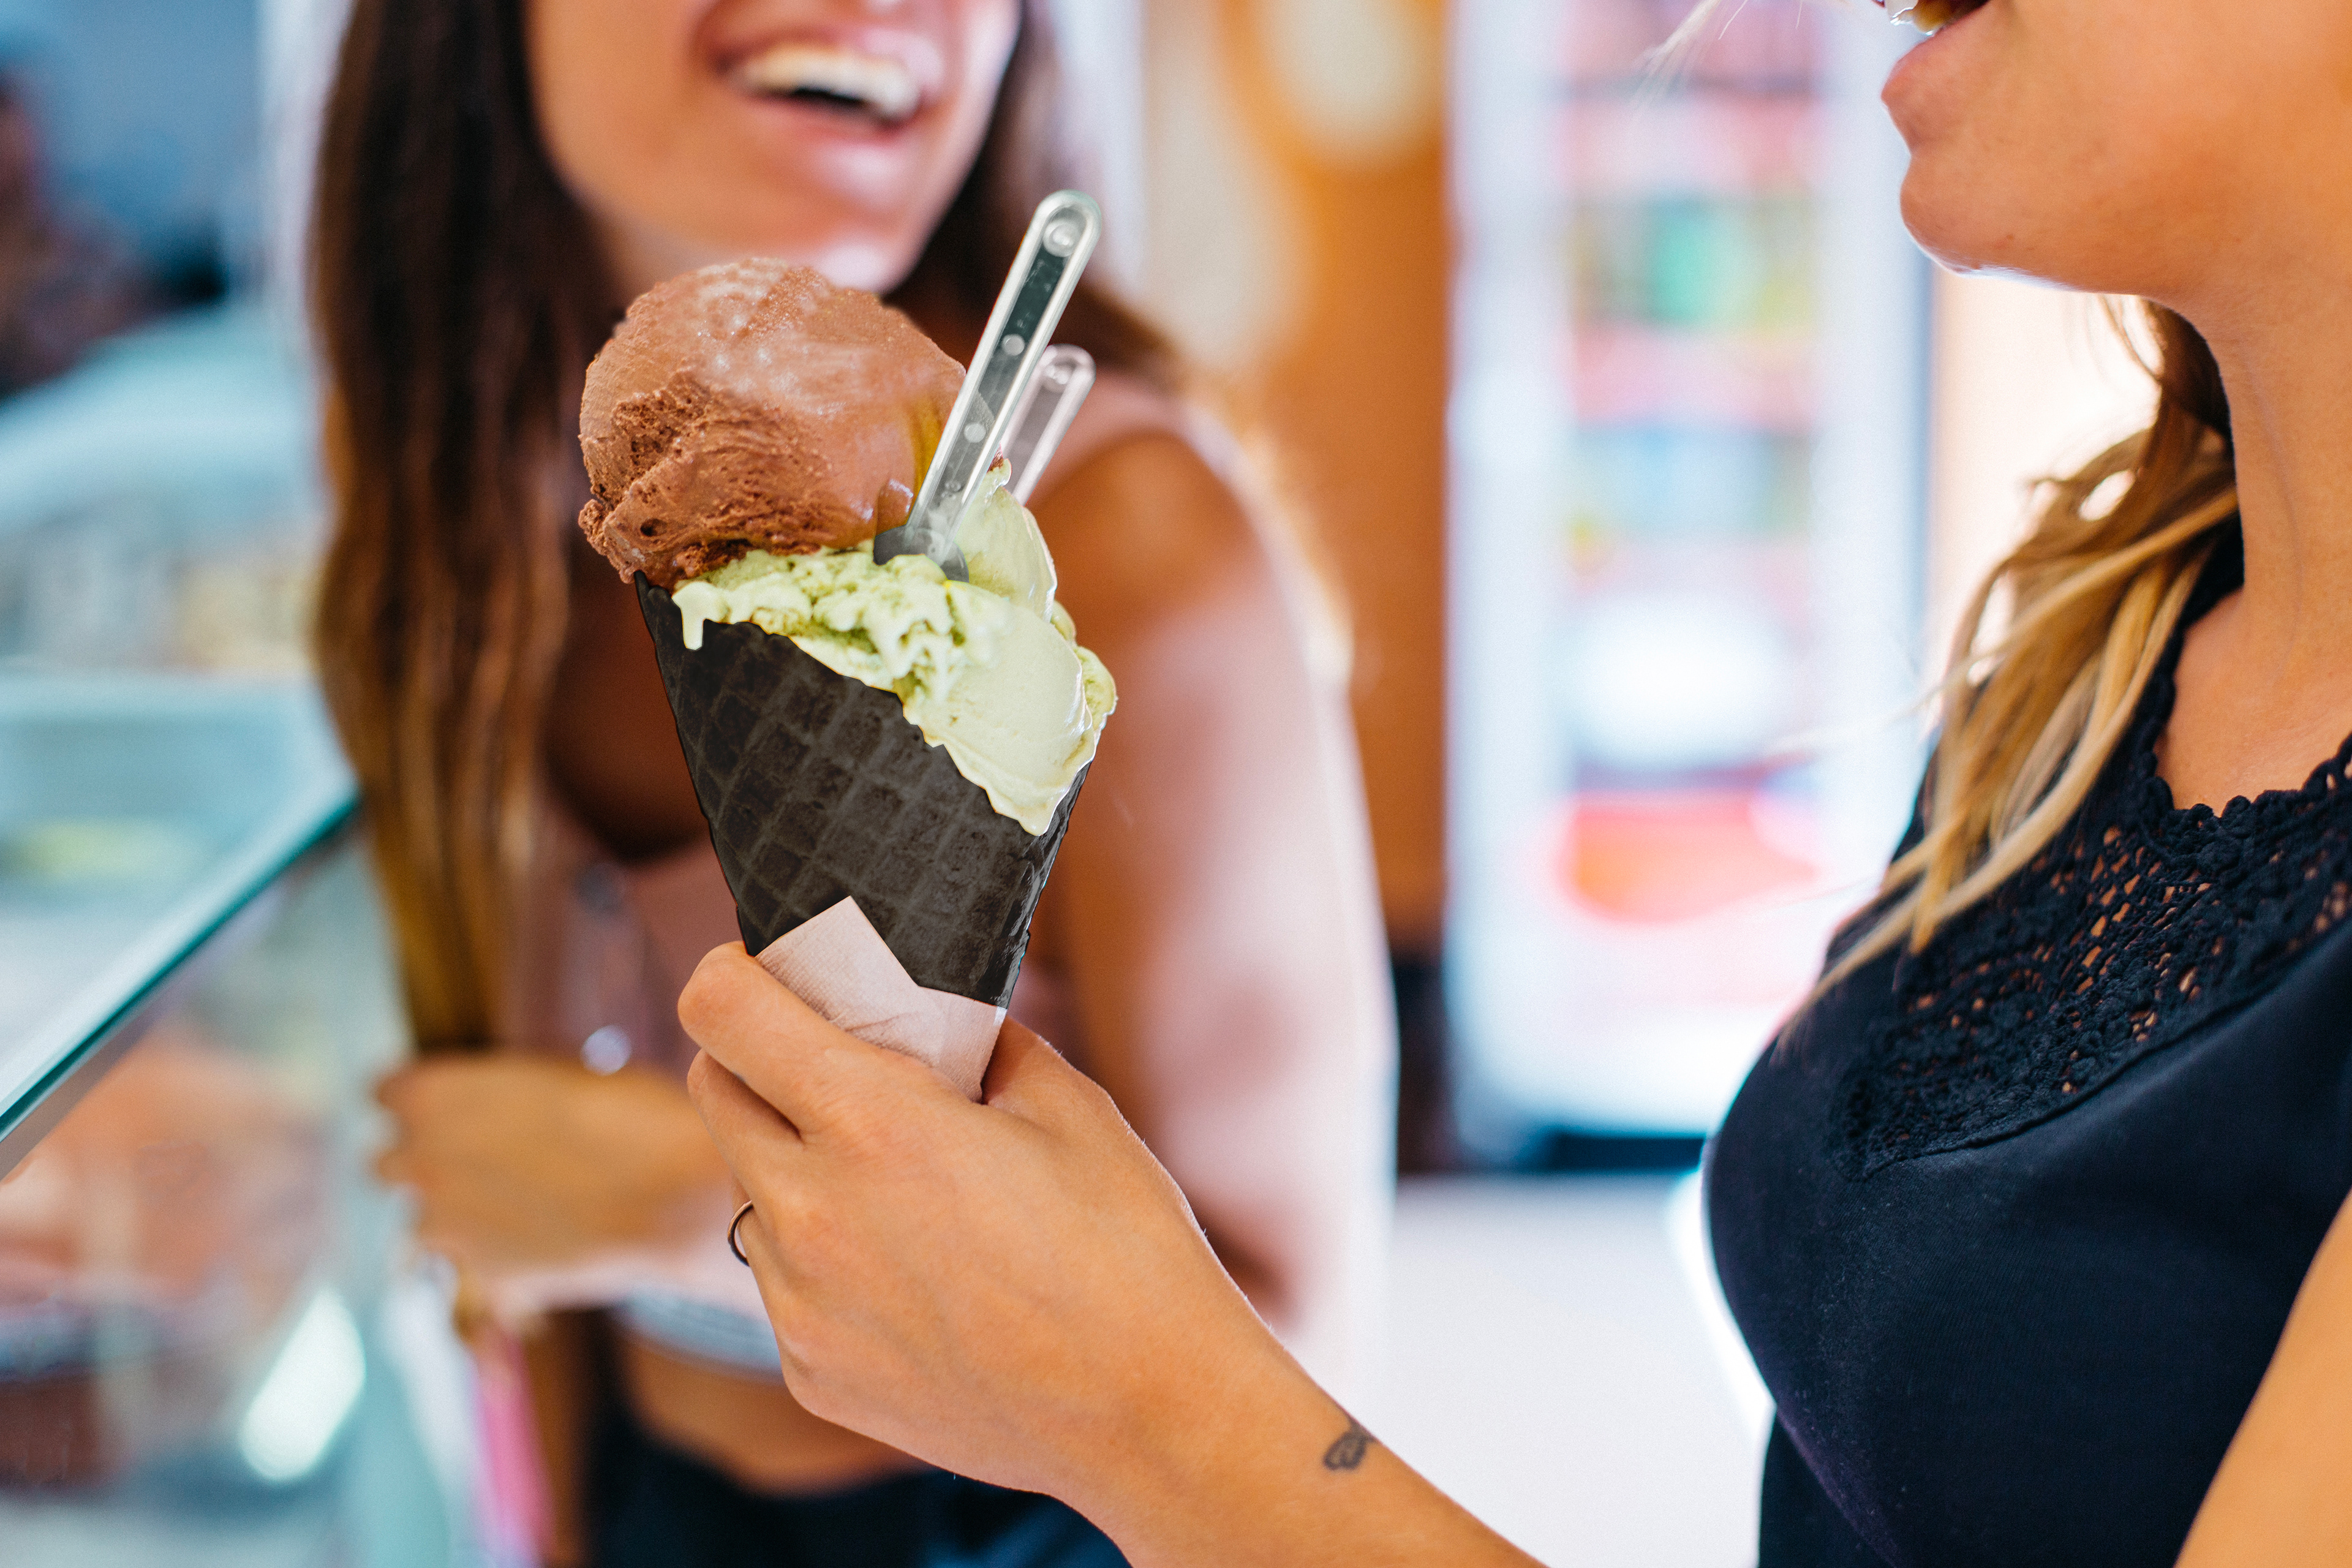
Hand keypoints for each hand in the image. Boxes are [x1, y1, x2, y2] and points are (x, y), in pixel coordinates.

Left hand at [375, 1055, 733, 1319]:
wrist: (675, 1197)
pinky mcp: (479, 1276)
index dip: (420, 1099)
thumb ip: (499, 1094)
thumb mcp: (558, 1077)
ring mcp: (444, 1226)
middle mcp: (420, 1160)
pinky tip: (549, 1235)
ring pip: (426, 1220)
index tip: (450, 1105)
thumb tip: (492, 1107)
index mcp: (433, 1093)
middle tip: (485, 1156)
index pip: (385, 1093)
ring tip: (526, 1202)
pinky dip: (498, 1253)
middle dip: (427, 1158)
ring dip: (459, 1212)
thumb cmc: (631, 1116)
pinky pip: (472, 1262)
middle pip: (387, 1162)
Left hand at [681, 947, 1323, 1515]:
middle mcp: (811, 1212)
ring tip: (903, 1198)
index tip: (761, 977)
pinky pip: (787, 1288)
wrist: (1151, 1414)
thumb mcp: (1067, 1106)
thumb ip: (978, 1044)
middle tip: (834, 1073)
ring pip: (753, 1195)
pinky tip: (919, 1282)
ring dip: (798, 1172)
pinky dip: (829, 1265)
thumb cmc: (1125, 1247)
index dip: (731, 977)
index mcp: (873, 1124)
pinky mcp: (809, 1374)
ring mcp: (801, 1304)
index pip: (722, 1014)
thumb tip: (935, 1019)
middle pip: (714, 1094)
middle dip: (757, 1064)